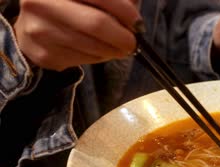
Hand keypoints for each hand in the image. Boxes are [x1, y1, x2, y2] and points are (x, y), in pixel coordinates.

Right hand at [13, 0, 140, 70]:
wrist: (34, 24)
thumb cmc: (70, 6)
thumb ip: (115, 0)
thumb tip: (135, 17)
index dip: (125, 11)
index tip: (137, 23)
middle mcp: (42, 4)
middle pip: (97, 24)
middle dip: (123, 36)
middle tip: (132, 42)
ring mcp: (40, 30)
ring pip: (93, 46)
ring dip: (113, 49)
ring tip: (117, 46)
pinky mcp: (44, 55)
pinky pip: (84, 60)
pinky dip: (99, 57)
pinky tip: (97, 50)